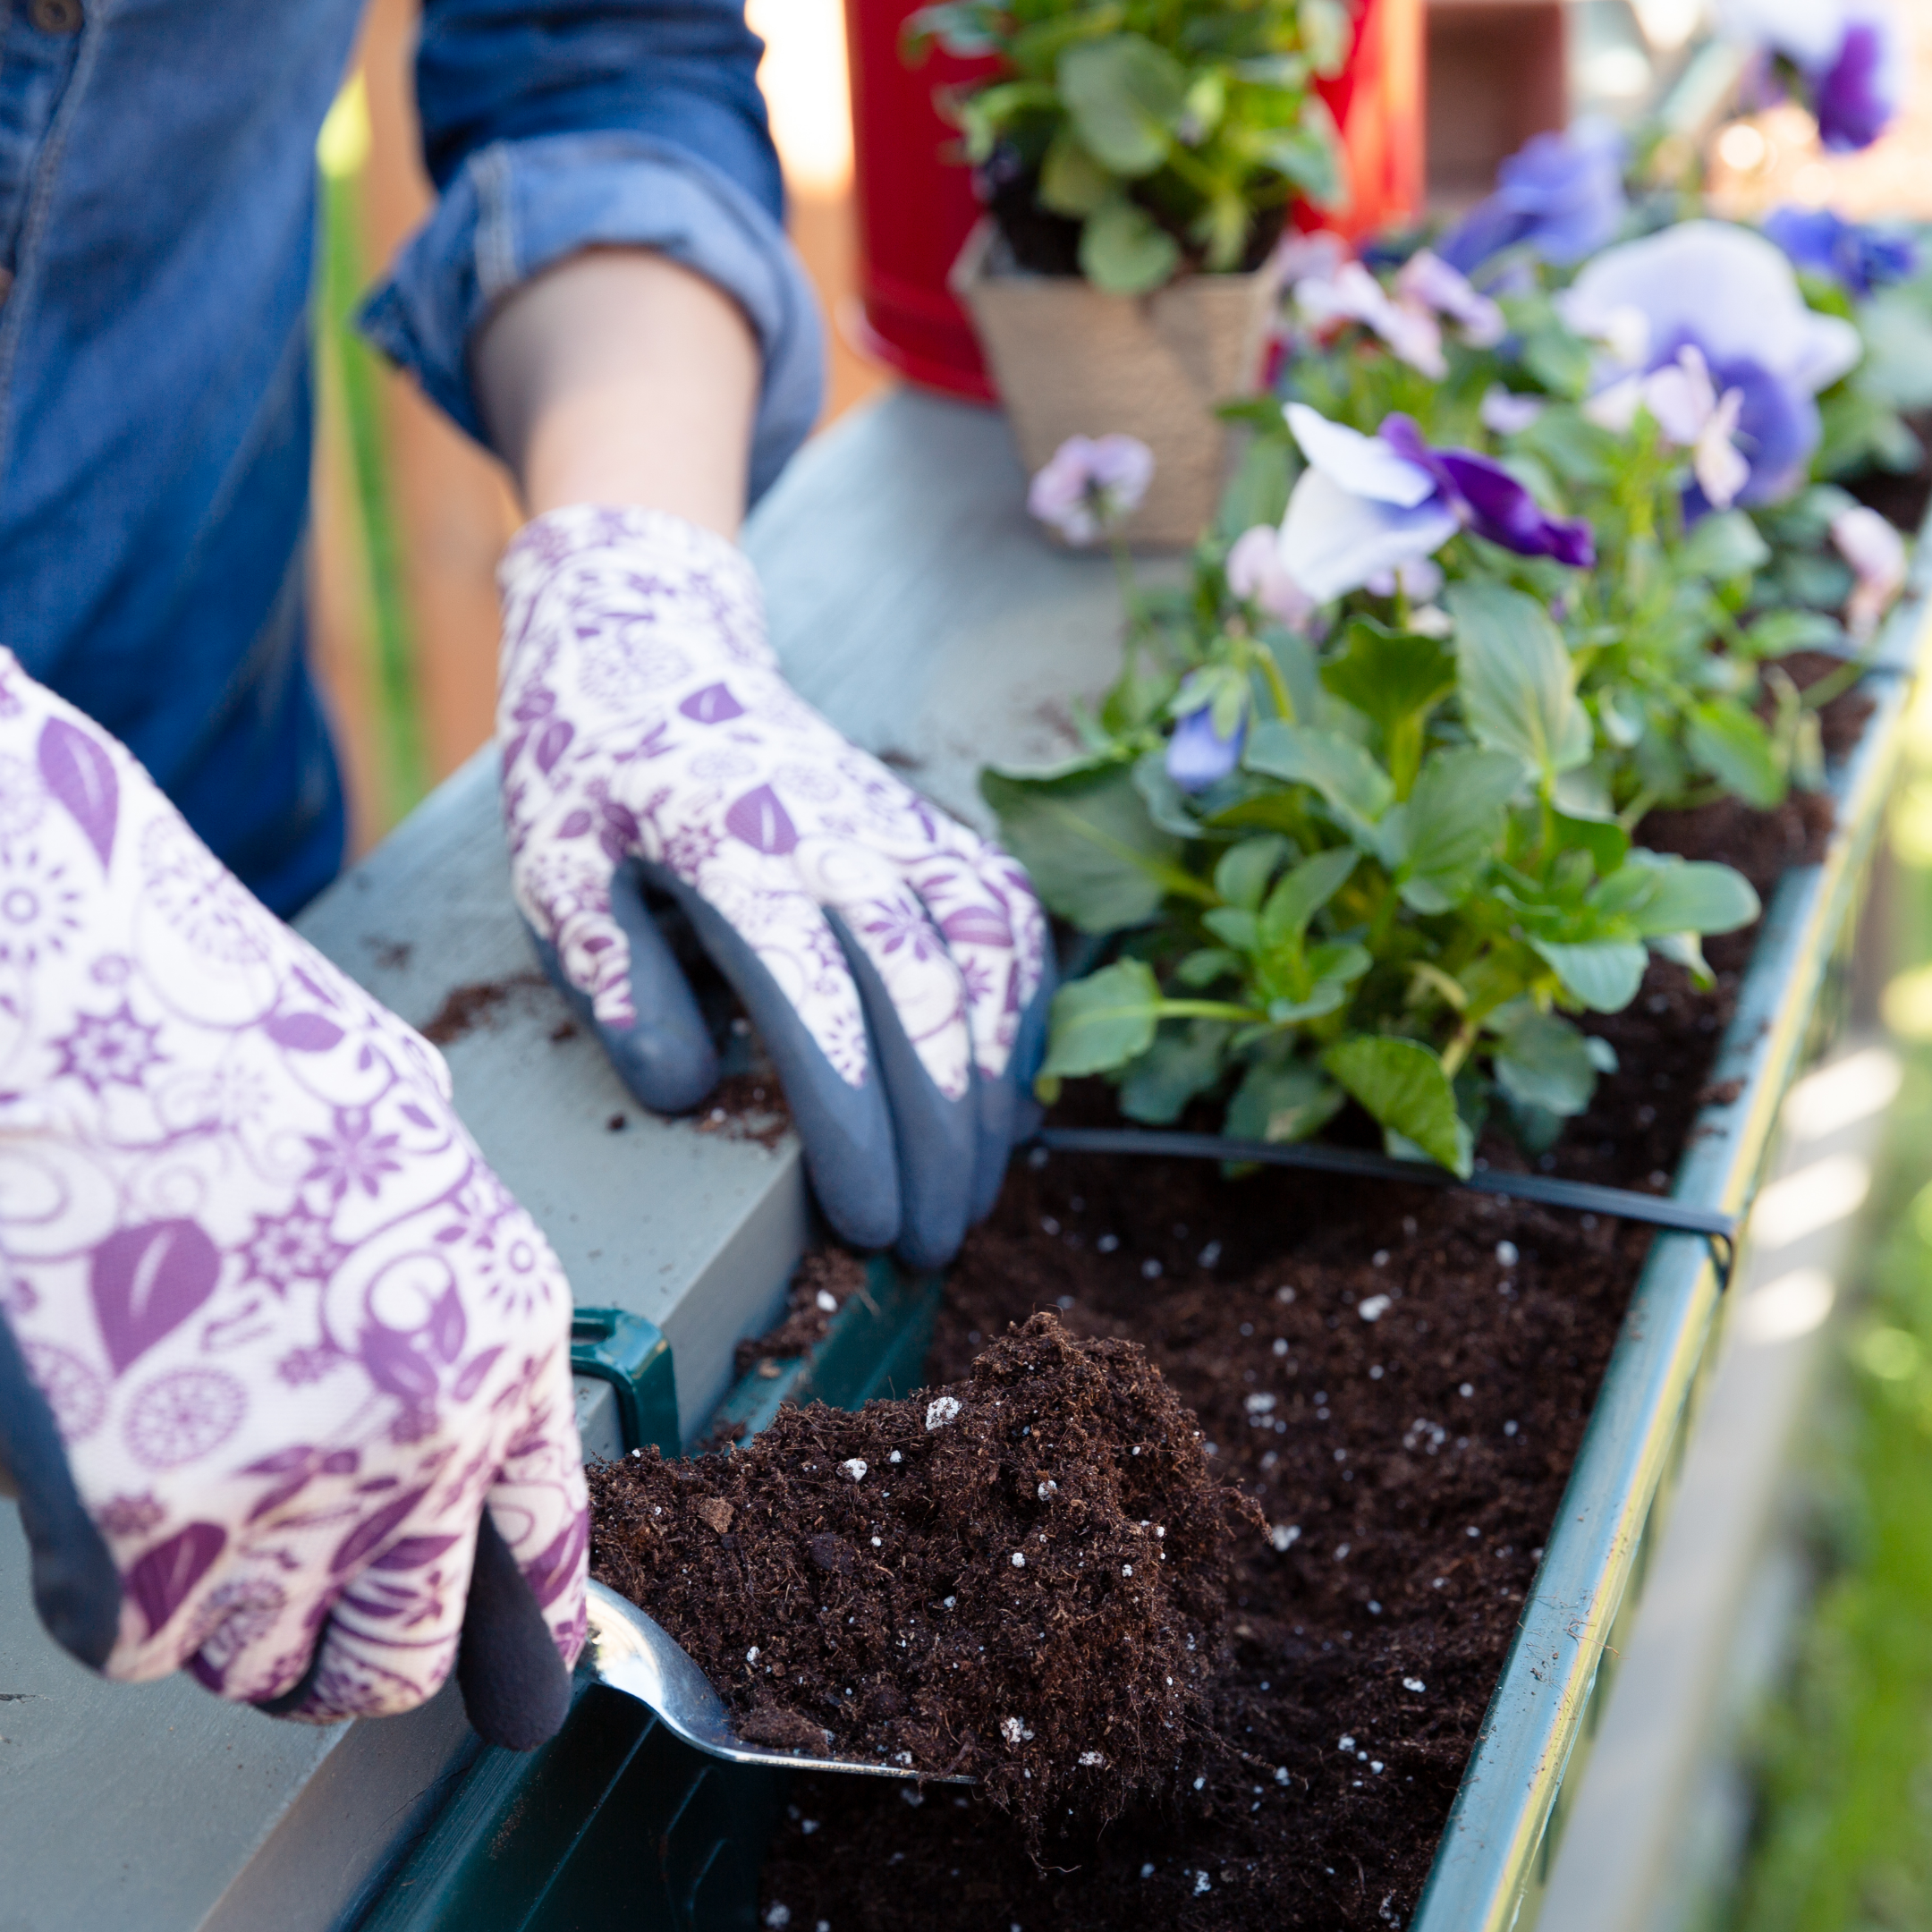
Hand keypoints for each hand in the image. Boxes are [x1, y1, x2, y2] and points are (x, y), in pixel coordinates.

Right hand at [0, 655, 587, 1745]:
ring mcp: (290, 1493)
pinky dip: (118, 1601)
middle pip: (407, 1648)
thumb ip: (434, 1266)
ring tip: (199, 1530)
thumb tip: (430, 1376)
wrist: (76, 1014)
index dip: (527, 1629)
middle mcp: (427, 1433)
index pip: (544, 1539)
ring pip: (267, 1668)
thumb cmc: (223, 1044)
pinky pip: (140, 1647)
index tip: (520, 1690)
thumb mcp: (399, 1136)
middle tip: (313, 1630)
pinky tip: (103, 1498)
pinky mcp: (140, 1540)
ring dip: (232, 1629)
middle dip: (359, 1654)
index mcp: (503, 1332)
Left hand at [497, 506, 1053, 1267]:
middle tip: (930, 1246)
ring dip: (992, 1089)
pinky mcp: (932, 828)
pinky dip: (1024, 1012)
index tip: (866, 1222)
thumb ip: (614, 981)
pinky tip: (1005, 1091)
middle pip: (926, 995)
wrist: (659, 648)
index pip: (821, 1006)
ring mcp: (900, 825)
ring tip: (974, 1192)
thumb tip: (683, 1092)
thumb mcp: (556, 876)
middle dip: (940, 1138)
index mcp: (736, 849)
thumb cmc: (596, 780)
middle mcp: (840, 835)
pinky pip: (1011, 922)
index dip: (854, 1128)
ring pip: (990, 960)